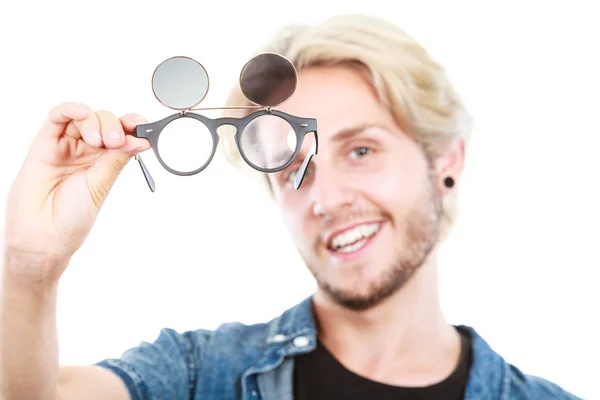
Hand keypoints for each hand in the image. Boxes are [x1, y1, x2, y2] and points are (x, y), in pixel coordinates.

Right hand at [3, 102, 150, 281]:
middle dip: (115, 126)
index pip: (123, 135)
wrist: (44, 235)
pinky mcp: (45, 143)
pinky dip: (71, 109)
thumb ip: (117, 160)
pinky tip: (81, 113)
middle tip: (115, 142)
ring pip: (84, 117)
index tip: (145, 127)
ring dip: (96, 121)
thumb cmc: (72, 217)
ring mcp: (66, 145)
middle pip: (106, 122)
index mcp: (105, 161)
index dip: (135, 127)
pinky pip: (57, 117)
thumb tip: (142, 141)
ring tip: (98, 140)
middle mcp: (87, 151)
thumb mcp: (101, 185)